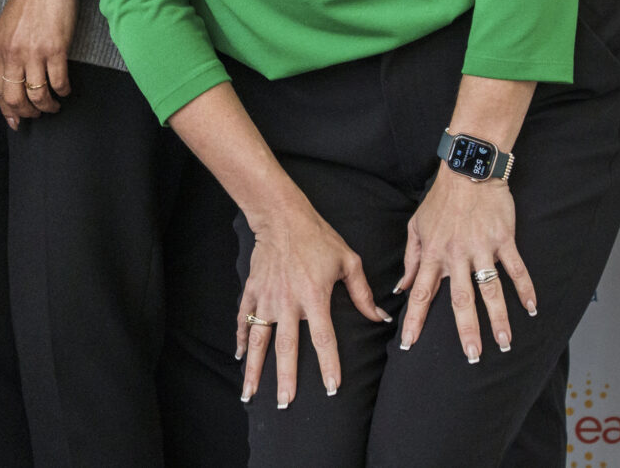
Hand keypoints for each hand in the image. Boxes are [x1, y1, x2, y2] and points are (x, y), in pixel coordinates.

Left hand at [0, 0, 75, 125]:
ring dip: (47, 106)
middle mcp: (13, 53)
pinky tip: (65, 90)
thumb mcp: (6, 28)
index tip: (14, 121)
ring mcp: (34, 52)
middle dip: (26, 113)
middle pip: (15, 98)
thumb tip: (13, 79)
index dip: (6, 110)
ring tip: (53, 105)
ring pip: (38, 95)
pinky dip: (63, 91)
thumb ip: (6, 53)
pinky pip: (58, 82)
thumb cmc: (29, 1)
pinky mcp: (55, 49)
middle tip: (36, 114)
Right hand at [239, 198, 386, 407]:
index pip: (323, 338)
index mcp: (314, 296)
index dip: (329, 364)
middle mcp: (288, 301)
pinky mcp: (252, 291)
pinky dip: (240, 339)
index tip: (332, 388)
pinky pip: (243, 319)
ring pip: (259, 339)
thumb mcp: (348, 261)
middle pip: (286, 347)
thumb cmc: (318, 237)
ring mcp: (267, 297)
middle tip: (286, 404)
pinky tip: (240, 358)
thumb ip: (362, 293)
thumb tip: (380, 317)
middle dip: (286, 378)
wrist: (281, 216)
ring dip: (255, 368)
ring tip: (250, 394)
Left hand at [397, 169, 534, 359]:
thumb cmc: (440, 200)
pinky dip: (525, 289)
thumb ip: (410, 259)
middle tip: (471, 357)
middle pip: (461, 300)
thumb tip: (401, 288)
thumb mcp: (416, 226)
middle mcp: (456, 255)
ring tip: (505, 344)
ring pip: (490, 289)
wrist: (467, 171)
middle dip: (466, 330)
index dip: (415, 319)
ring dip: (498, 318)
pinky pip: (516, 269)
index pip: (421, 292)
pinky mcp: (503, 239)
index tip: (409, 345)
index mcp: (433, 253)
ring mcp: (481, 248)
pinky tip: (532, 309)